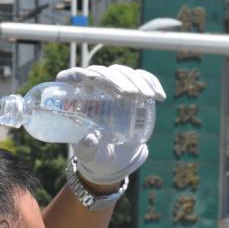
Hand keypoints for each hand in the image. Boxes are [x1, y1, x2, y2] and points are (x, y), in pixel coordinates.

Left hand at [57, 65, 165, 185]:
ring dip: (135, 81)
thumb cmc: (94, 152)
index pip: (69, 77)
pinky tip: (159, 96)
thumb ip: (86, 148)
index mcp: (73, 99)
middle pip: (100, 72)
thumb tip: (90, 139)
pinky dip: (151, 83)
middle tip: (129, 94)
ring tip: (146, 97)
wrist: (113, 156)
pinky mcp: (130, 87)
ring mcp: (111, 84)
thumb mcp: (88, 153)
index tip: (93, 83)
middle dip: (116, 80)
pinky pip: (140, 78)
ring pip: (121, 72)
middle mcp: (91, 86)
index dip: (78, 75)